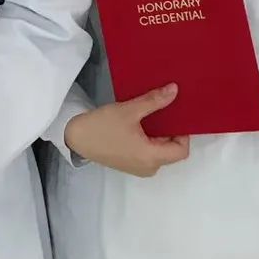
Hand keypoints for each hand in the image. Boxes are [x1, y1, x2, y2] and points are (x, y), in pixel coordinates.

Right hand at [64, 84, 190, 177]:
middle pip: (171, 151)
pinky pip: (148, 154)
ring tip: (149, 117)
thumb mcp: (129, 110)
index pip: (181, 150)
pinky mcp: (129, 165)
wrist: (75, 137)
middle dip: (170, 132)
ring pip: (159, 152)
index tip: (174, 115)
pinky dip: (148, 141)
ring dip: (158, 136)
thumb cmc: (103, 125)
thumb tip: (175, 89)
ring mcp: (139, 168)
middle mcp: (149, 168)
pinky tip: (138, 126)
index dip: (183, 133)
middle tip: (162, 112)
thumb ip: (154, 101)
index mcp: (151, 157)